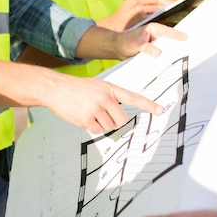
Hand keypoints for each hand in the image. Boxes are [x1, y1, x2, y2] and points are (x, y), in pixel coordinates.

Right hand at [43, 71, 164, 133]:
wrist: (55, 88)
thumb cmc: (76, 88)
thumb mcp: (96, 86)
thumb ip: (109, 97)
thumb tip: (118, 116)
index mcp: (109, 88)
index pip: (133, 97)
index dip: (148, 105)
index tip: (160, 111)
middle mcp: (105, 98)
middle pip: (121, 120)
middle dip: (114, 121)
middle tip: (103, 115)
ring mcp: (96, 108)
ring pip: (108, 126)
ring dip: (100, 124)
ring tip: (88, 112)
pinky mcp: (86, 118)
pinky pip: (96, 130)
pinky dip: (91, 127)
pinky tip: (82, 117)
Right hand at [99, 0, 159, 31]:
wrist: (117, 23)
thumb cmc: (124, 12)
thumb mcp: (130, 0)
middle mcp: (137, 0)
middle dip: (155, 2)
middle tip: (151, 5)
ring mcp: (140, 9)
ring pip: (156, 7)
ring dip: (154, 10)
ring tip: (148, 12)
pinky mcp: (143, 17)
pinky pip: (153, 15)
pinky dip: (151, 16)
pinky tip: (146, 17)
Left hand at [113, 22, 187, 60]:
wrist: (117, 48)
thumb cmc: (125, 42)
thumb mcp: (136, 44)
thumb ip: (146, 48)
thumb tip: (158, 53)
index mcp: (153, 29)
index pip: (168, 32)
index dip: (177, 35)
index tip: (186, 38)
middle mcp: (156, 36)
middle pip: (170, 41)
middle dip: (178, 45)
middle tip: (189, 50)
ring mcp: (155, 43)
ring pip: (166, 48)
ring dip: (171, 53)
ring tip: (182, 59)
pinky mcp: (153, 51)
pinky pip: (161, 55)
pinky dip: (165, 59)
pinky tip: (170, 65)